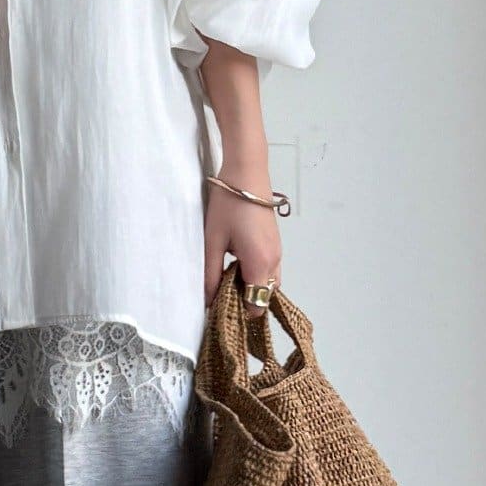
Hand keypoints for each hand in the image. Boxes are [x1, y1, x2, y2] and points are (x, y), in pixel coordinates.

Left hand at [203, 165, 282, 319]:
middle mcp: (274, 261)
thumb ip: (210, 274)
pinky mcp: (275, 243)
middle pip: (264, 297)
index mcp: (260, 264)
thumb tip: (208, 301)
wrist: (247, 172)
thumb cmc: (228, 204)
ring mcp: (278, 252)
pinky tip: (234, 264)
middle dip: (244, 301)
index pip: (255, 305)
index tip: (218, 308)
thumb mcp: (213, 241)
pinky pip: (269, 270)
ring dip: (249, 287)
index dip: (238, 312)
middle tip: (219, 293)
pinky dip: (255, 275)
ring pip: (268, 284)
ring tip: (225, 278)